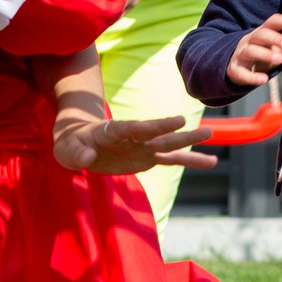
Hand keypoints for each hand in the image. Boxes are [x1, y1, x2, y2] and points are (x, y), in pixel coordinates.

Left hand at [55, 113, 215, 174]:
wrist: (78, 142)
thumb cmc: (71, 143)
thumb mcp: (68, 149)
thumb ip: (77, 153)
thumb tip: (85, 159)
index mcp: (115, 130)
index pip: (138, 128)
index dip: (158, 125)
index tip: (179, 120)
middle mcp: (134, 136)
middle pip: (160, 135)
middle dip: (181, 134)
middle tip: (206, 131)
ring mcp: (142, 146)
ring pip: (170, 146)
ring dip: (190, 145)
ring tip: (214, 145)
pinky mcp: (147, 157)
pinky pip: (170, 159)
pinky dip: (189, 160)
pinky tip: (210, 161)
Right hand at [227, 14, 281, 86]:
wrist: (237, 68)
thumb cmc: (261, 55)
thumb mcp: (277, 50)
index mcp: (261, 33)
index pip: (271, 22)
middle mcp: (249, 41)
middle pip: (260, 35)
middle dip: (275, 39)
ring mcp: (240, 55)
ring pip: (250, 51)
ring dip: (265, 54)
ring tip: (280, 59)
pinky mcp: (234, 71)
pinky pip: (241, 73)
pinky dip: (252, 77)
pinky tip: (264, 80)